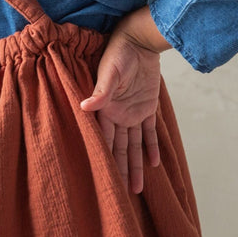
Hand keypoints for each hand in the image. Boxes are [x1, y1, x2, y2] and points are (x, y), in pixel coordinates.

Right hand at [80, 7, 167, 193]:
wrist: (139, 40)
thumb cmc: (119, 53)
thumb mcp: (110, 71)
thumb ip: (101, 91)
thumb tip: (84, 108)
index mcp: (106, 108)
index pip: (105, 139)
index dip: (105, 159)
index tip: (103, 181)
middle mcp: (118, 114)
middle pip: (119, 149)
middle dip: (120, 171)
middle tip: (122, 196)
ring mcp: (133, 112)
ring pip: (134, 145)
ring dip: (136, 166)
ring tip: (137, 188)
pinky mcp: (148, 107)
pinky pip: (149, 132)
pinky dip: (151, 147)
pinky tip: (153, 164)